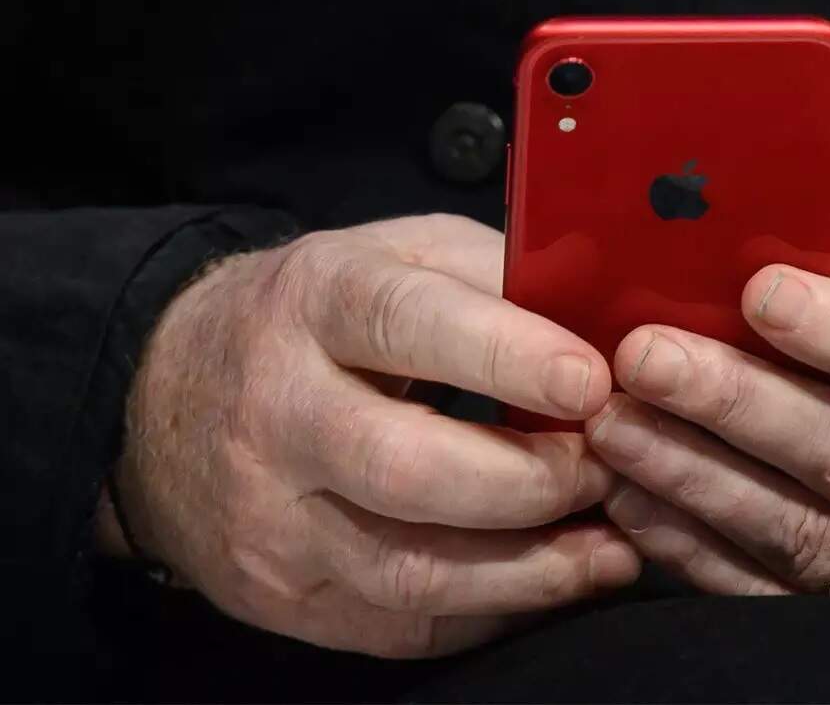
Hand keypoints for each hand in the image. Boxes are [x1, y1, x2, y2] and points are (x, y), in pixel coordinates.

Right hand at [104, 214, 639, 657]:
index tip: (592, 382)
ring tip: (609, 548)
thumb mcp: (391, 255)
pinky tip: (550, 580)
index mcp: (313, 303)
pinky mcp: (281, 593)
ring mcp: (270, 517)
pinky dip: (495, 608)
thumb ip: (492, 273)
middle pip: (408, 468)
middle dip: (532, 480)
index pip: (405, 325)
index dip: (507, 356)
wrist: (169, 398)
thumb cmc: (316, 317)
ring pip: (411, 571)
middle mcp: (278, 412)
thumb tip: (602, 316)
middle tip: (605, 467)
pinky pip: (404, 625)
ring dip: (533, 569)